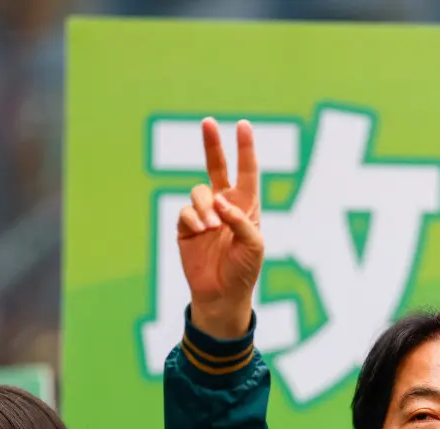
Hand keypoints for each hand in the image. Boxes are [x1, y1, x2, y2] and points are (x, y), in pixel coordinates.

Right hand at [177, 118, 263, 339]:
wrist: (222, 295)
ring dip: (205, 206)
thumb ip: (241, 220)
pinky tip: (201, 232)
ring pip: (199, 192)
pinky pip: (186, 211)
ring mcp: (204, 215)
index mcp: (246, 206)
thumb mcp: (253, 245)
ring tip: (212, 227)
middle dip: (213, 145)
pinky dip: (194, 219)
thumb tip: (219, 201)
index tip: (243, 125)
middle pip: (217, 167)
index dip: (245, 149)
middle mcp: (224, 205)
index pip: (246, 172)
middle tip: (208, 122)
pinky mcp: (186, 227)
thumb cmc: (244, 270)